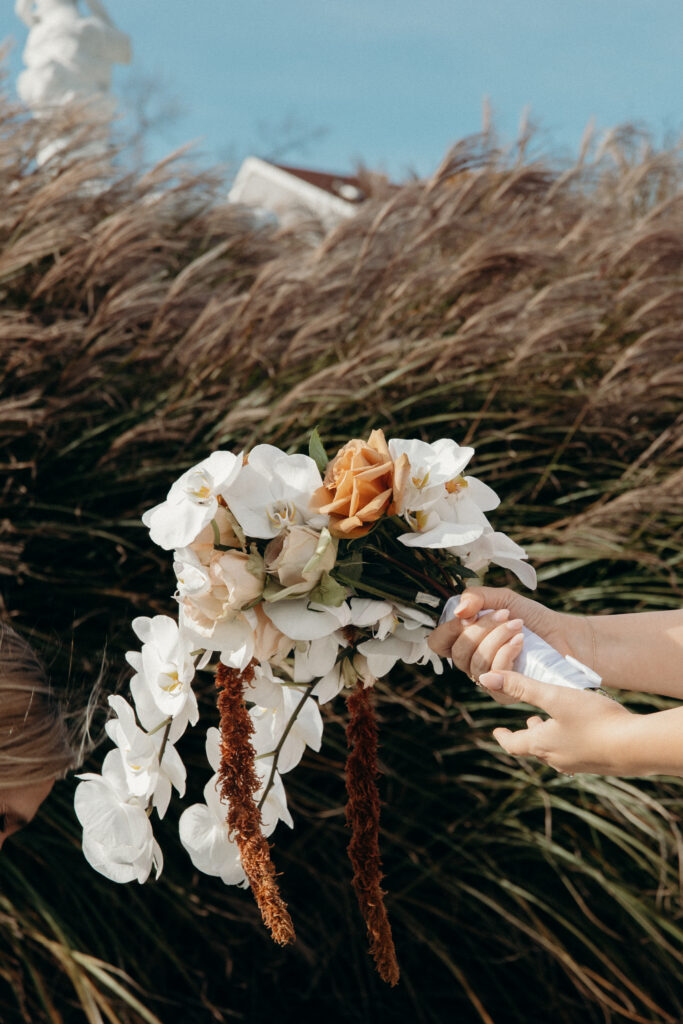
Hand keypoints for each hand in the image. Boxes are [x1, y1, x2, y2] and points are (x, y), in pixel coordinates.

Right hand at [429, 587, 590, 696]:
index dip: (449, 629)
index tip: (470, 613)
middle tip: (505, 615)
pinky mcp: (505, 692)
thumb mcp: (502, 599)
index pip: (438, 642)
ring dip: (497, 639)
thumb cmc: (532, 618)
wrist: (564, 635)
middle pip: (458, 652)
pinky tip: (520, 642)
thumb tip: (458, 611)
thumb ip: (477, 597)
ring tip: (517, 626)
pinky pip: (494, 675)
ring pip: (476, 663)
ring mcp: (488, 679)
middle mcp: (472, 662)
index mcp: (465, 640)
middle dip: (481, 630)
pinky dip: (506, 653)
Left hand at [479, 670, 633, 775]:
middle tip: (529, 721)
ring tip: (553, 723)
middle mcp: (558, 759)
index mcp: (543, 744)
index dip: (503, 737)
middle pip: (536, 748)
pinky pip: (577, 753)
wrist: (636, 747)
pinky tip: (583, 732)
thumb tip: (487, 678)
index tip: (497, 732)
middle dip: (530, 734)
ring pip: (557, 751)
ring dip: (551, 737)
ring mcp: (579, 764)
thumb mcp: (555, 697)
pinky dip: (571, 742)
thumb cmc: (594, 720)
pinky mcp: (599, 763)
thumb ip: (522, 687)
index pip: (514, 744)